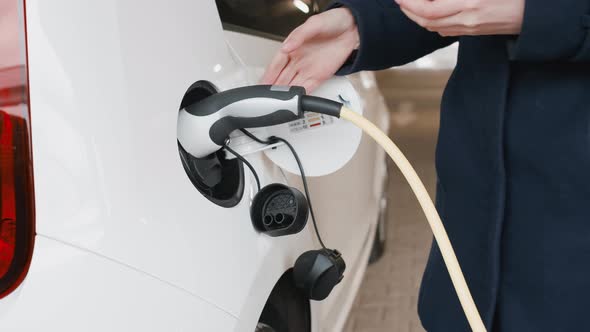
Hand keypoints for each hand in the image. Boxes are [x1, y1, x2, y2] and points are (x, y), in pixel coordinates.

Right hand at [261, 8, 359, 92]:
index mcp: (292, 48)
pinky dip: (301, 95)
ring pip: (292, 85)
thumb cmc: (332, 22)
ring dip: (285, 95)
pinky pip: (308, 88)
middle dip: (273, 89)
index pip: (275, 65)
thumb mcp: (314, 24)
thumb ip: (299, 36)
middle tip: (267, 99)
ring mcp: (308, 70)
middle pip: (281, 78)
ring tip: (278, 103)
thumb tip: (286, 47)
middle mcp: (298, 61)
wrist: (351, 29)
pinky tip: (295, 100)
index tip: (261, 85)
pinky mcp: (320, 76)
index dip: (268, 76)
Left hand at [396, 0, 524, 36]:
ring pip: (434, 27)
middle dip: (408, 11)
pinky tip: (429, 12)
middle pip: (426, 21)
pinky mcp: (475, 32)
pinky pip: (445, 30)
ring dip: (418, 17)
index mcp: (470, 2)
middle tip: (401, 0)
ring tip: (410, 4)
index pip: (428, 9)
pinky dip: (432, 22)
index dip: (410, 3)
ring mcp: (471, 28)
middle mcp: (468, 19)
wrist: (537, 11)